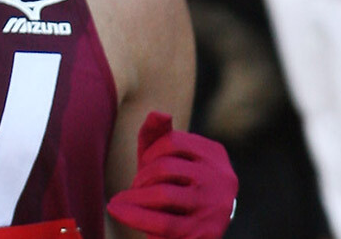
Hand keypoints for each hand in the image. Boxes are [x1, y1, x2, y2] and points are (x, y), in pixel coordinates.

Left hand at [107, 111, 237, 238]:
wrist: (195, 228)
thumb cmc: (175, 183)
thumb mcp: (165, 156)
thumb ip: (157, 133)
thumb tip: (157, 113)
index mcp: (213, 153)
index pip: (173, 141)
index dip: (149, 153)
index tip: (142, 165)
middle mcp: (221, 179)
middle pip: (165, 167)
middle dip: (141, 177)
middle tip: (133, 187)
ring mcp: (215, 208)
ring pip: (163, 195)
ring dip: (134, 197)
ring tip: (120, 202)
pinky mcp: (205, 233)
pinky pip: (163, 223)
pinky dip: (135, 217)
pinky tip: (119, 213)